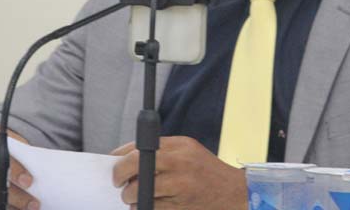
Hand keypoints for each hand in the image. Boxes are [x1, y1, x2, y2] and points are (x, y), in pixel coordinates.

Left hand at [111, 136, 245, 209]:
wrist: (235, 193)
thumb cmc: (207, 172)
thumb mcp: (188, 150)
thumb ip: (161, 150)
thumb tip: (125, 158)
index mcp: (179, 146)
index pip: (139, 148)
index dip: (121, 159)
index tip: (115, 165)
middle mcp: (179, 163)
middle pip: (136, 166)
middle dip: (120, 176)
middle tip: (119, 183)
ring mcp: (180, 186)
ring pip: (139, 192)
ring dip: (130, 197)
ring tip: (133, 197)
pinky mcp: (179, 207)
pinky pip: (150, 208)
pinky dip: (143, 208)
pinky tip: (147, 205)